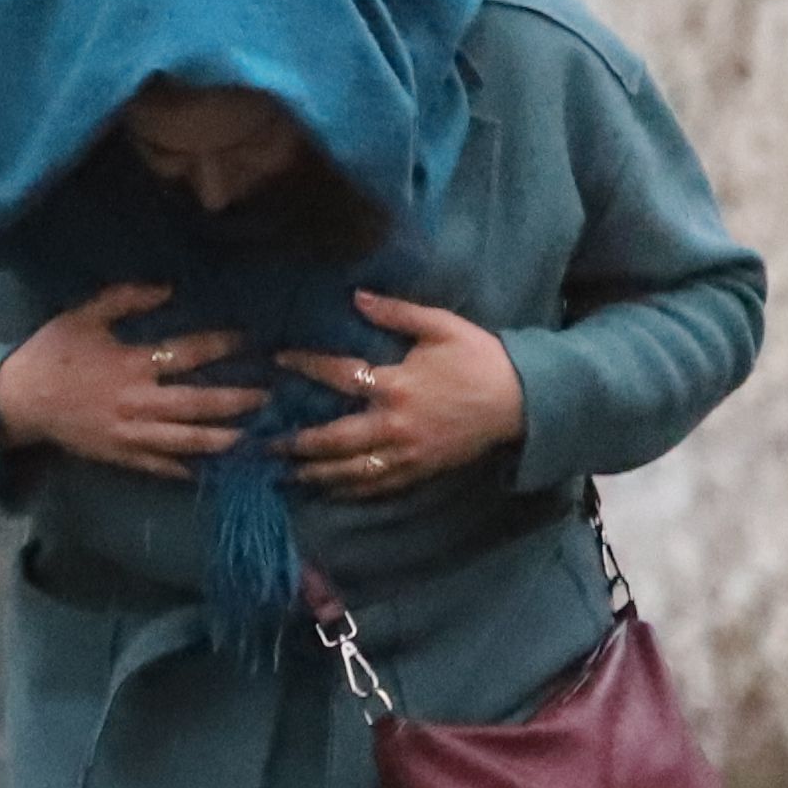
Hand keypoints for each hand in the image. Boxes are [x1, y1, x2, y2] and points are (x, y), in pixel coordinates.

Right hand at [0, 282, 263, 480]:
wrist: (16, 400)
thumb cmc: (52, 352)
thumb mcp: (85, 314)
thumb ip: (127, 298)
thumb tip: (169, 288)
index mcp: (130, 364)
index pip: (186, 354)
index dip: (221, 346)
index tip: (248, 340)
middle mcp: (135, 402)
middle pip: (196, 403)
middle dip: (235, 400)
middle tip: (268, 396)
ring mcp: (129, 434)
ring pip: (184, 440)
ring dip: (221, 439)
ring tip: (252, 438)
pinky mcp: (120, 455)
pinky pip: (159, 466)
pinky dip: (187, 469)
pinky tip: (212, 470)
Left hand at [285, 293, 522, 499]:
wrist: (521, 401)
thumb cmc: (479, 358)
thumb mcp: (441, 325)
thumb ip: (395, 312)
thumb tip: (355, 296)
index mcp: (397, 384)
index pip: (339, 375)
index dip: (306, 366)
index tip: (278, 360)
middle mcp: (394, 425)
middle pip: (334, 440)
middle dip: (297, 444)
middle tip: (265, 445)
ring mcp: (406, 454)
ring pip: (351, 471)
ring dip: (316, 475)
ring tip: (287, 475)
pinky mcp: (420, 471)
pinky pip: (377, 487)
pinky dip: (350, 491)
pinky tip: (329, 491)